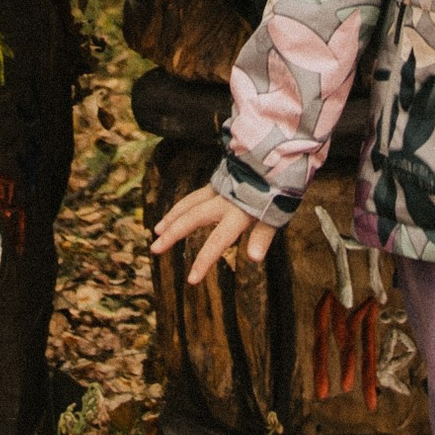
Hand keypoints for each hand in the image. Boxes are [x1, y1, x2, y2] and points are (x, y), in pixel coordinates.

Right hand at [150, 181, 278, 284]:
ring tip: (157, 231)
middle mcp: (223, 200)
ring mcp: (218, 189)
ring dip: (172, 218)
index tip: (191, 280)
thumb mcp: (276, 214)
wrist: (277, 154)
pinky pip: (194, 196)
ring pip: (189, 204)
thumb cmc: (279, 189)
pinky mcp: (218, 182)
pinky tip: (176, 213)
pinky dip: (182, 206)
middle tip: (154, 249)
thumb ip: (263, 236)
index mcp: (238, 212)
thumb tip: (254, 258)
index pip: (217, 241)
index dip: (204, 260)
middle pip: (192, 218)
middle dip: (173, 234)